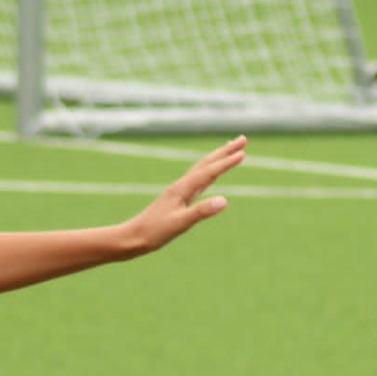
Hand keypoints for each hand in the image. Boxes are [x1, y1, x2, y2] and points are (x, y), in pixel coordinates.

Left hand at [122, 136, 246, 254]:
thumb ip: (201, 211)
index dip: (226, 163)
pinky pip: (198, 179)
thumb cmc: (154, 232)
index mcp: (182, 189)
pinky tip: (210, 174)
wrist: (133, 237)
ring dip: (217, 157)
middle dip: (225, 151)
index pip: (209, 172)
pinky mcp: (178, 198)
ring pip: (202, 168)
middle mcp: (181, 185)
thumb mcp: (180, 223)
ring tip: (230, 148)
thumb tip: (224, 201)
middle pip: (207, 163)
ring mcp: (179, 190)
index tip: (243, 153)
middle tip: (243, 139)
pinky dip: (208, 171)